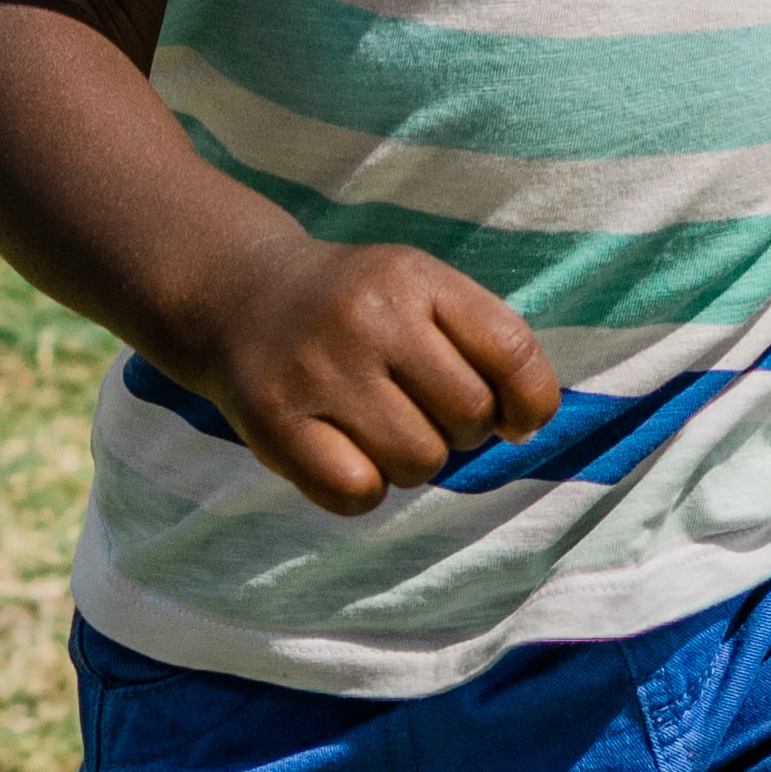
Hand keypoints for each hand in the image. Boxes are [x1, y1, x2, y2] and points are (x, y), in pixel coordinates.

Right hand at [170, 237, 561, 515]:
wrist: (240, 296)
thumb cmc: (354, 309)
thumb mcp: (419, 291)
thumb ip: (480, 342)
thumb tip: (526, 424)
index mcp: (414, 278)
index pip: (510, 351)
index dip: (530, 401)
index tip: (515, 418)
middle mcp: (367, 317)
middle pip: (469, 417)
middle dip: (460, 431)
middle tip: (422, 412)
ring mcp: (317, 370)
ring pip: (418, 461)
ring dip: (412, 461)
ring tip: (380, 430)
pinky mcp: (275, 423)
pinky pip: (357, 493)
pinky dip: (364, 490)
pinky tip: (346, 458)